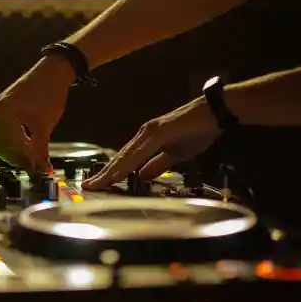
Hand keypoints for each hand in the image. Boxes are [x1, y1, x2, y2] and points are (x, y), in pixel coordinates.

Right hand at [0, 55, 74, 171]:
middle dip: (15, 158)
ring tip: (32, 159)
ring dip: (14, 150)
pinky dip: (14, 140)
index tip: (36, 171)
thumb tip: (42, 171)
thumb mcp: (44, 126)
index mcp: (3, 113)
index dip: (22, 161)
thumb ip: (40, 150)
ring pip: (0, 138)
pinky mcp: (3, 107)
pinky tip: (28, 145)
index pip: (8, 146)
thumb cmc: (49, 94)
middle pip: (0, 144)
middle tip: (33, 168)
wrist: (53, 71)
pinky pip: (4, 130)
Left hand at [82, 97, 221, 189]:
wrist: (213, 114)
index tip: (96, 185)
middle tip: (87, 187)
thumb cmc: (197, 132)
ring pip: (126, 156)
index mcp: (146, 141)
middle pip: (119, 158)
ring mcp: (149, 131)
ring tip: (97, 184)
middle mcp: (143, 134)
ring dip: (111, 171)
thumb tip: (141, 176)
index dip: (109, 173)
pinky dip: (128, 163)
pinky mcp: (158, 131)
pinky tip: (119, 173)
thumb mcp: (176, 155)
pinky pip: (140, 151)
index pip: (124, 160)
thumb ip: (158, 164)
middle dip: (103, 174)